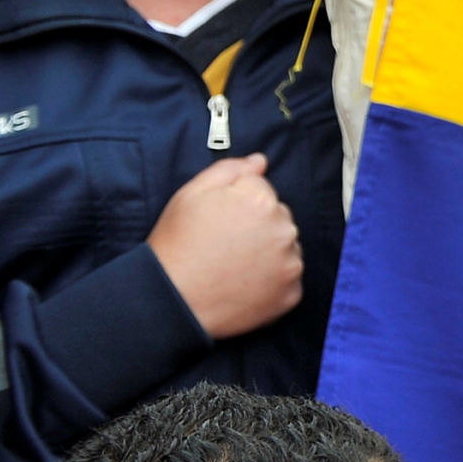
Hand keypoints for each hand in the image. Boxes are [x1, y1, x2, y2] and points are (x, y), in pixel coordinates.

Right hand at [146, 156, 303, 340]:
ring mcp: (290, 263)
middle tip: (224, 245)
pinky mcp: (291, 293)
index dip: (238, 204)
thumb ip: (230, 170)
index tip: (220, 221)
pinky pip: (288, 278)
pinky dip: (272, 280)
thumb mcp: (191, 194)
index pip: (262, 190)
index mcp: (262, 201)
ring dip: (268, 252)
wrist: (171, 300)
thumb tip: (259, 161)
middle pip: (278, 218)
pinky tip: (243, 283)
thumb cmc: (177, 245)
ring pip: (286, 247)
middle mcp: (283, 229)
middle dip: (257, 226)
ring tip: (232, 265)